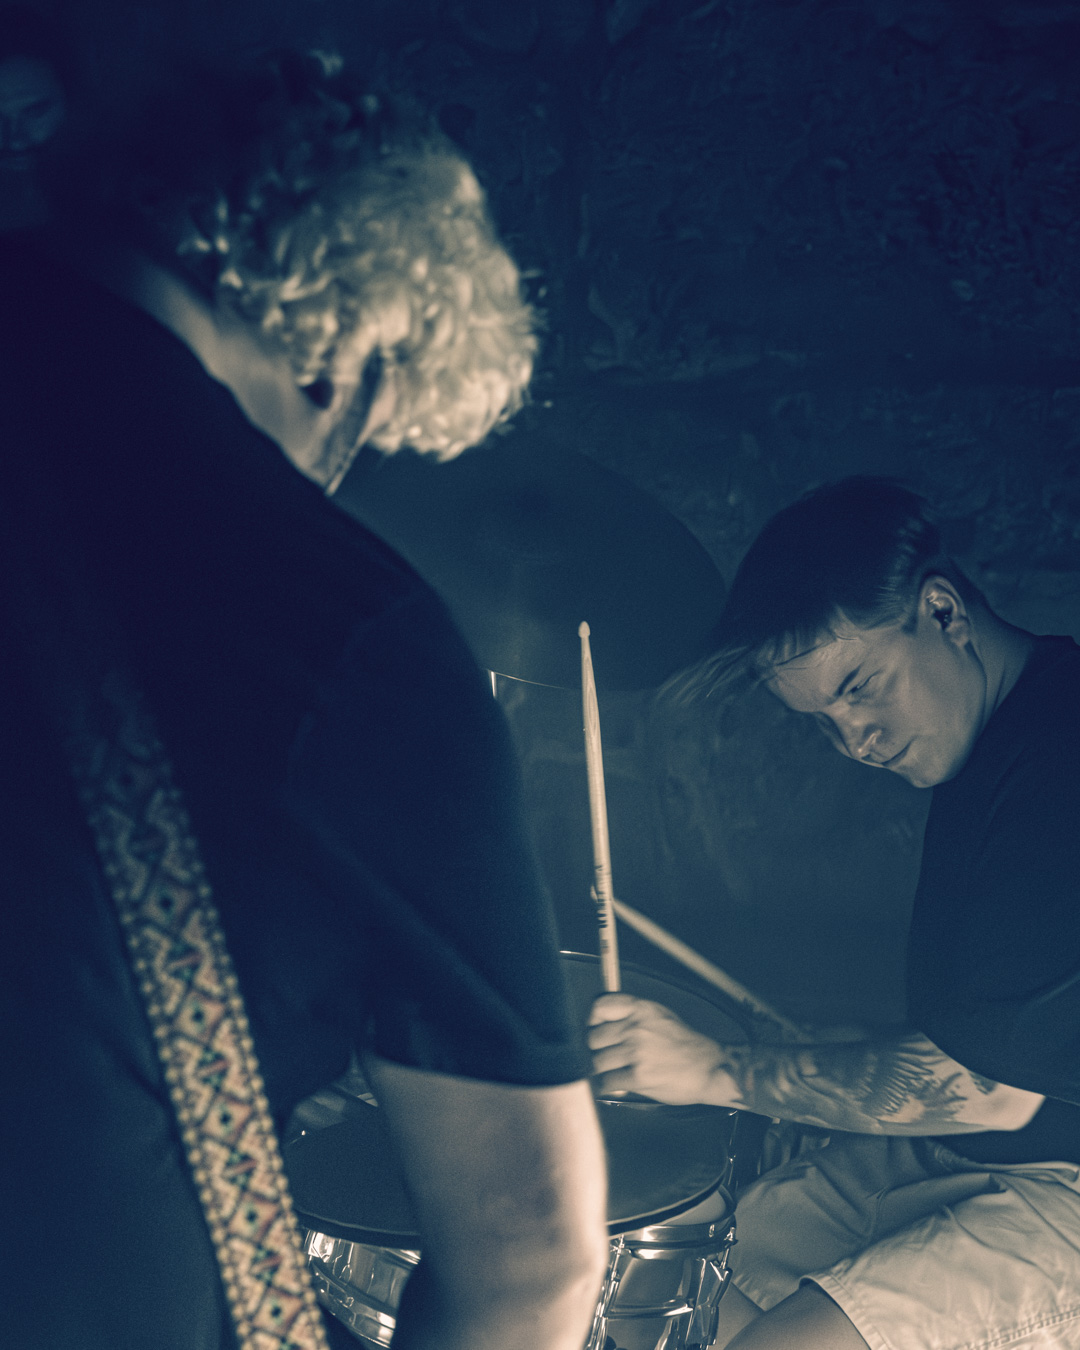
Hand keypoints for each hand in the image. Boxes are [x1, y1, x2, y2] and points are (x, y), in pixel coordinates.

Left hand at [587, 994, 726, 1104]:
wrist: (710, 1068)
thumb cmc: (686, 1045)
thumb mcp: (660, 1016)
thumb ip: (632, 1016)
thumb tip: (604, 1023)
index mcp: (641, 1009)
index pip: (600, 1007)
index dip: (592, 1020)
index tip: (595, 1029)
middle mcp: (636, 1028)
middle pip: (593, 1038)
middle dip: (598, 1049)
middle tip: (608, 1056)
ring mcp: (636, 1052)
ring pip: (597, 1062)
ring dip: (603, 1070)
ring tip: (615, 1071)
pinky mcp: (638, 1076)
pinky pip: (607, 1081)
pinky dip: (609, 1086)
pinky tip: (618, 1084)